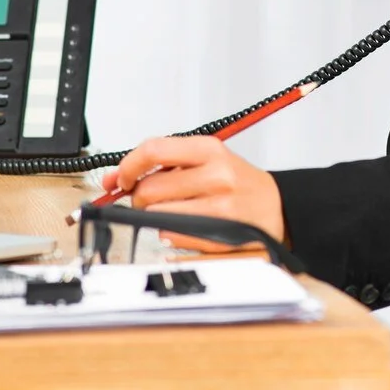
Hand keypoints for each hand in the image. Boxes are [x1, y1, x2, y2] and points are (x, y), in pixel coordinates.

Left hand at [110, 136, 286, 250]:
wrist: (276, 208)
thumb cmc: (236, 183)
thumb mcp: (205, 160)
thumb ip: (160, 165)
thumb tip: (113, 179)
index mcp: (209, 150)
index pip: (153, 150)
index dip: (128, 167)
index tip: (122, 179)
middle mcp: (217, 175)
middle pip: (149, 189)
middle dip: (140, 198)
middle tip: (153, 199)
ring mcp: (221, 207)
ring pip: (157, 216)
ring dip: (157, 218)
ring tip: (176, 212)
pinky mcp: (221, 236)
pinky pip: (173, 238)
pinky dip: (171, 235)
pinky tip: (187, 227)